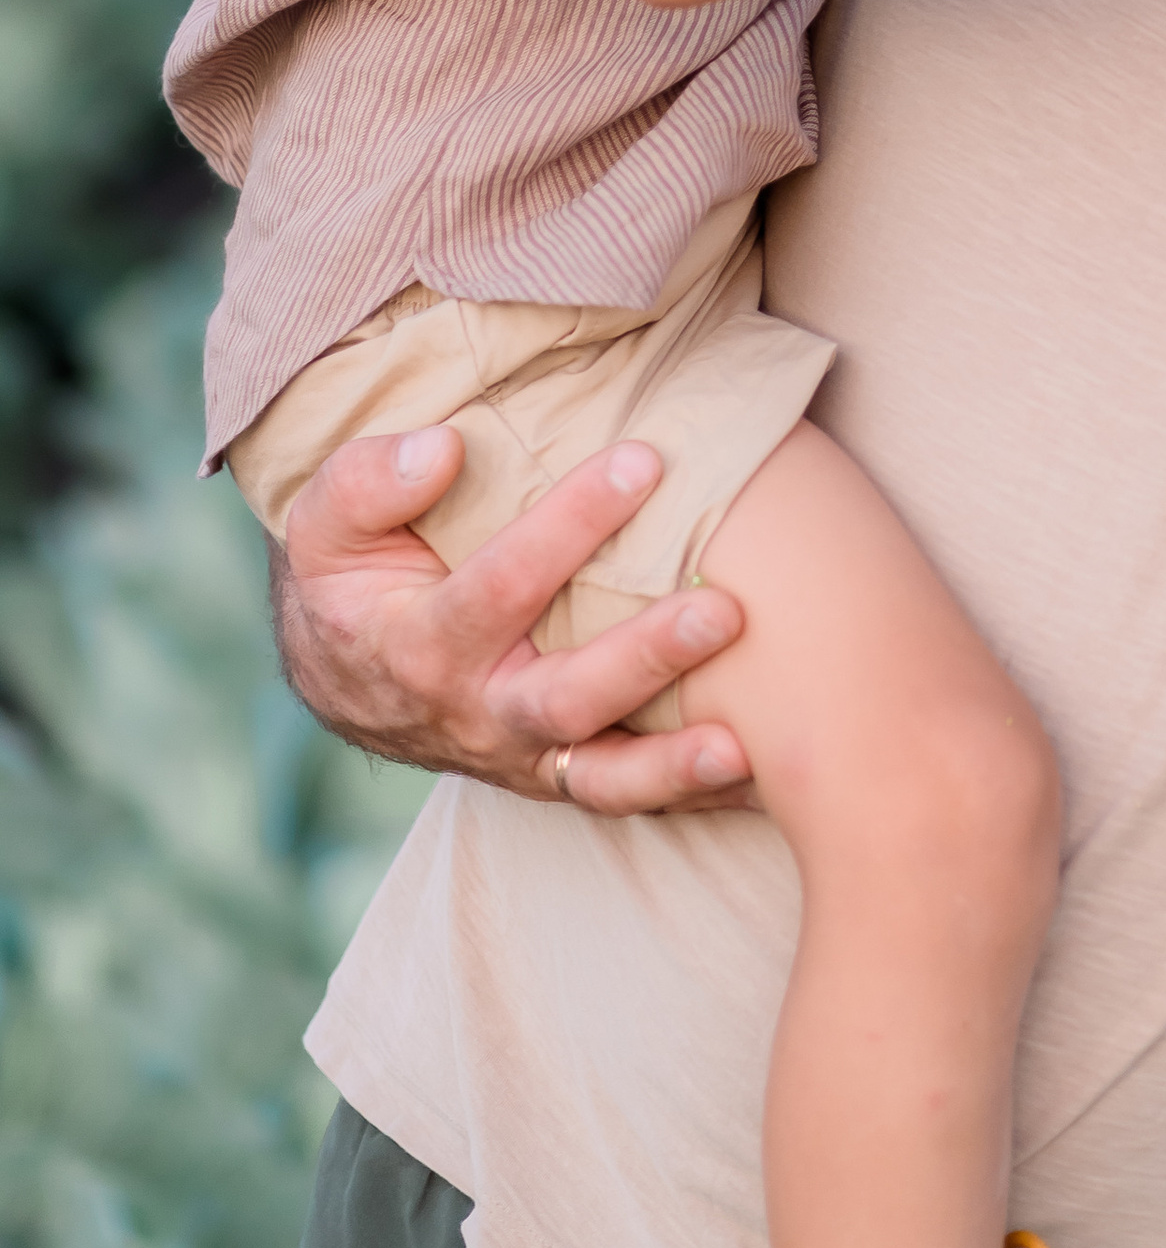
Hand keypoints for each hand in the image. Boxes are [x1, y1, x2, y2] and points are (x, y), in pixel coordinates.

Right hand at [269, 424, 751, 811]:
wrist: (343, 674)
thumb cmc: (351, 576)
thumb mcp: (325, 522)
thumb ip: (367, 482)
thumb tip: (444, 451)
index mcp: (417, 644)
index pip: (501, 585)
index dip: (571, 523)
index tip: (643, 462)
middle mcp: (473, 712)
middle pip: (564, 697)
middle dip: (645, 656)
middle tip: (725, 611)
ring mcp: (519, 754)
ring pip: (599, 773)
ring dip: (673, 762)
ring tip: (744, 743)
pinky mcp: (556, 775)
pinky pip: (621, 796)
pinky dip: (686, 794)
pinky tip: (759, 777)